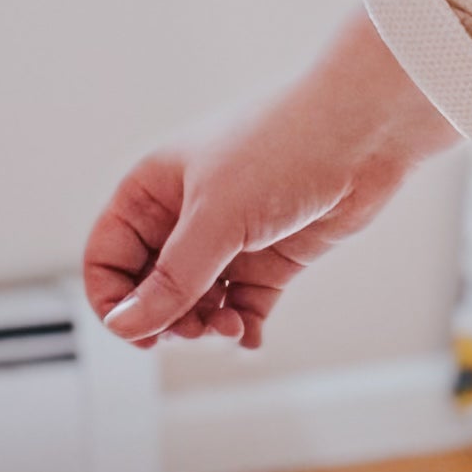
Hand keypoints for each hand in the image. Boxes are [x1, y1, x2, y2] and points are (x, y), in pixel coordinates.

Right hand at [87, 8, 455, 350]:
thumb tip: (126, 328)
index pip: (107, 259)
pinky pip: (242, 308)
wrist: (364, 132)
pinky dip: (242, 329)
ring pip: (196, 305)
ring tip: (231, 331)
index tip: (141, 335)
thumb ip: (172, 278)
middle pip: (151, 291)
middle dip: (168, 320)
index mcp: (151, 192)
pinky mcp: (271, 259)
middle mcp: (184, 217)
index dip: (115, 303)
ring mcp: (228, 241)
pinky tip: (250, 339)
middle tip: (198, 331)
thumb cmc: (282, 149)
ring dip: (206, 329)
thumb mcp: (216, 217)